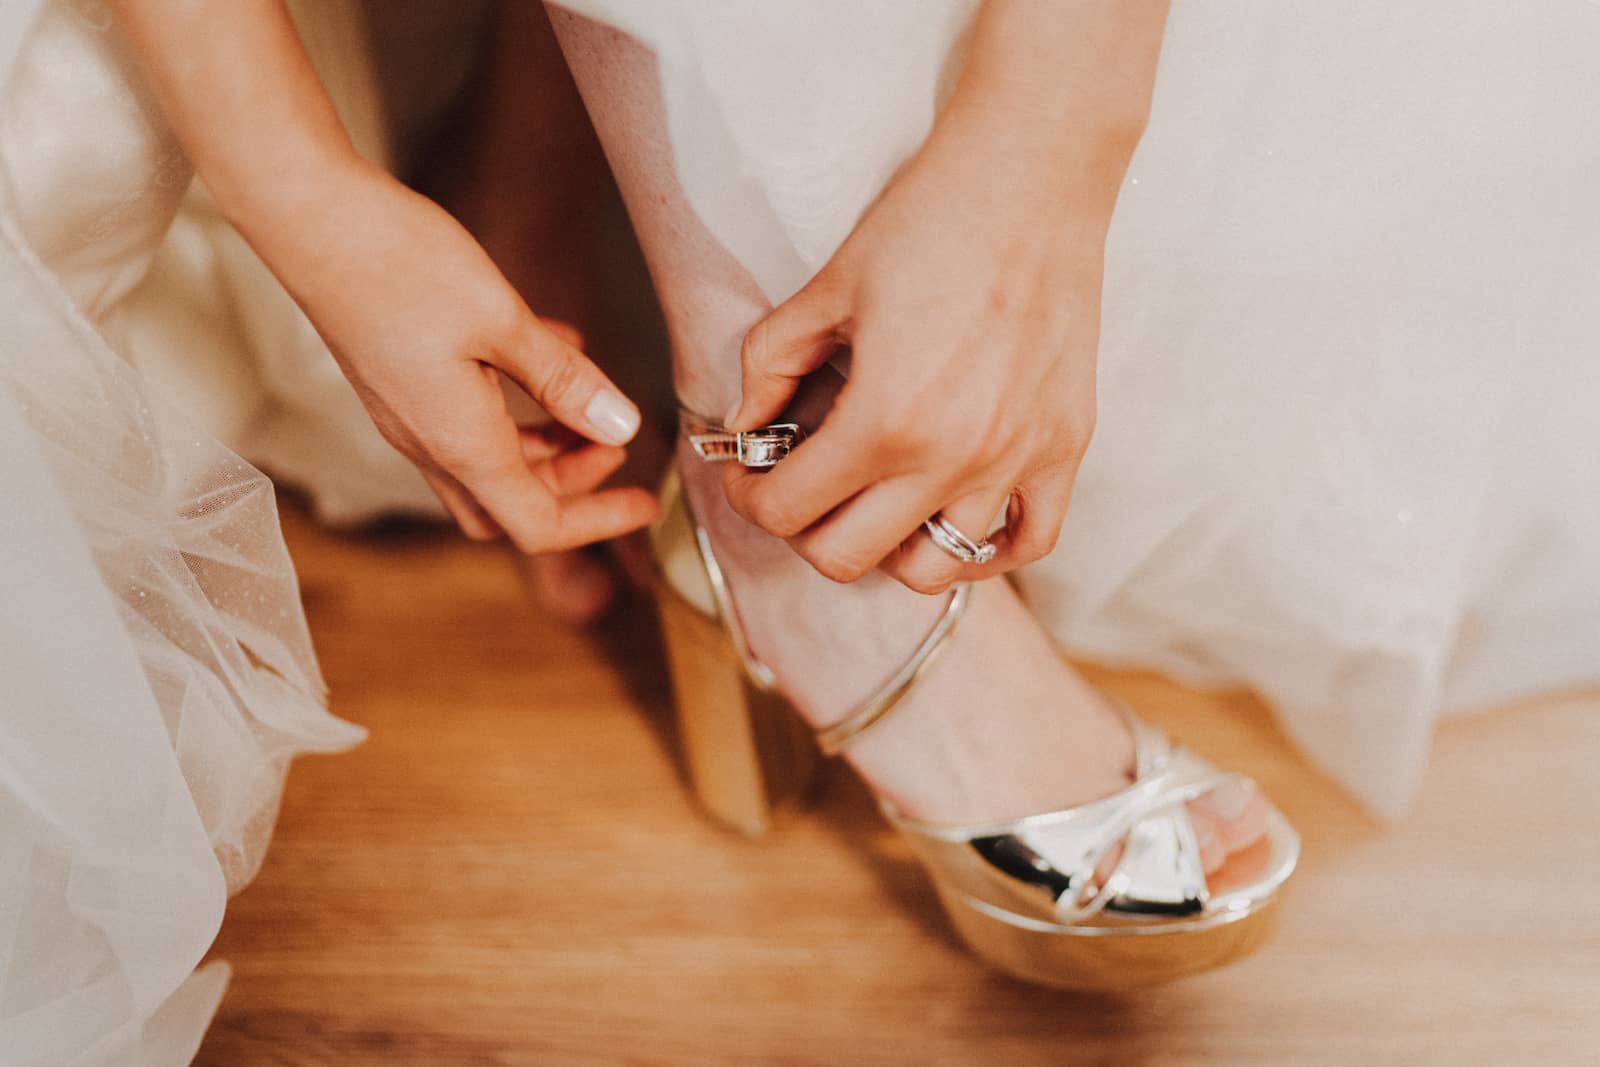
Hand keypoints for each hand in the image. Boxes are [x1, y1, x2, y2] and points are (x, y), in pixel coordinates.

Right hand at [260, 162, 657, 551]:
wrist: (307, 216)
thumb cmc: (398, 265)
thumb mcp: (502, 321)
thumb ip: (564, 379)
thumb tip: (619, 426)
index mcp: (460, 444)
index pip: (538, 524)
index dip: (599, 521)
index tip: (644, 502)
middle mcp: (428, 442)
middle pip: (509, 502)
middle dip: (569, 486)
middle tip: (612, 444)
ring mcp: (407, 413)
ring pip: (486, 463)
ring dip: (542, 447)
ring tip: (587, 401)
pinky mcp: (398, 380)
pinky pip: (464, 416)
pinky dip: (513, 403)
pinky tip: (549, 350)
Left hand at [723, 104, 1127, 593]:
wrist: (1032, 177)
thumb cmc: (928, 222)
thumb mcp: (825, 289)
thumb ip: (768, 364)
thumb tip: (744, 426)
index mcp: (884, 421)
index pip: (787, 512)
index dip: (750, 497)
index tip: (750, 473)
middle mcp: (952, 458)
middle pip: (846, 558)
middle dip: (803, 527)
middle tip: (800, 484)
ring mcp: (1016, 460)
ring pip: (931, 571)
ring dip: (885, 545)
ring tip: (873, 498)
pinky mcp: (1066, 446)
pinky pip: (1028, 542)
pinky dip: (983, 549)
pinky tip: (949, 515)